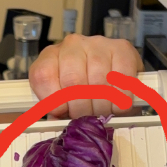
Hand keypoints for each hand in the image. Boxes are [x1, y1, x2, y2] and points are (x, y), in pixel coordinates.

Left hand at [28, 34, 142, 118]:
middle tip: (88, 118)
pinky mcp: (122, 49)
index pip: (43, 76)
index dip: (54, 101)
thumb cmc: (84, 86)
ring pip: (98, 81)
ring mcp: (98, 44)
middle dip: (81, 108)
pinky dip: (121, 98)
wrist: (114, 70)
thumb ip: (56, 107)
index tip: (63, 113)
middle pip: (73, 81)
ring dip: (102, 105)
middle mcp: (72, 45)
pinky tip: (118, 103)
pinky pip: (121, 78)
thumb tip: (58, 121)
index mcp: (50, 56)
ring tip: (104, 111)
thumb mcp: (62, 95)